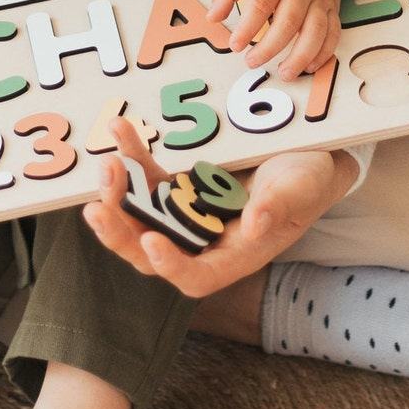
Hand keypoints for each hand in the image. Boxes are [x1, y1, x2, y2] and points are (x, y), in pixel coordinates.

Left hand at [81, 117, 356, 297]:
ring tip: (106, 165)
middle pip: (153, 252)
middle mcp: (206, 241)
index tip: (151, 239)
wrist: (306, 153)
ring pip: (141, 217)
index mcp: (236, 255)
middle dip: (122, 234)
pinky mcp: (180, 186)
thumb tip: (253, 225)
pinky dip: (131, 158)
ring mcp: (189, 214)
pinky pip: (147, 179)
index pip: (195, 277)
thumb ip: (279, 208)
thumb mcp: (302, 188)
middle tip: (98, 208)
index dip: (170, 265)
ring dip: (118, 195)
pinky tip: (120, 131)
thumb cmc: (310, 177)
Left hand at [206, 0, 345, 82]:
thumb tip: (213, 17)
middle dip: (270, 47)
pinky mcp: (332, 6)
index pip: (261, 2)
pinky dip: (324, 52)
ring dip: (301, 56)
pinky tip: (310, 66)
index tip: (235, 45)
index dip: (248, 27)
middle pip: (289, 21)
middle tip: (252, 62)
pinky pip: (333, 32)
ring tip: (285, 73)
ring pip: (315, 31)